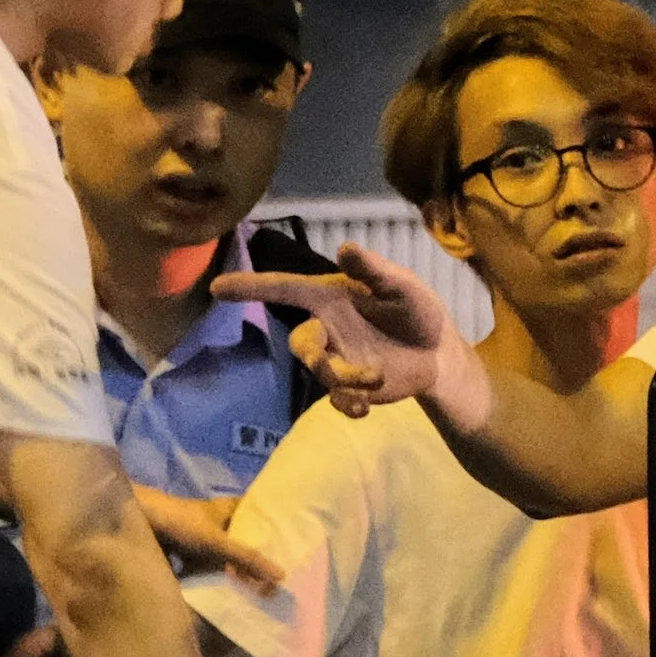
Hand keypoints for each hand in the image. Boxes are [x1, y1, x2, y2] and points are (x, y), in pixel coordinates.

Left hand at [132, 488, 283, 590]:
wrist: (137, 522)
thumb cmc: (181, 523)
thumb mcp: (218, 542)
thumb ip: (247, 560)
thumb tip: (282, 577)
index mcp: (228, 508)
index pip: (256, 514)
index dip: (271, 527)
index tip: (289, 546)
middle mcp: (215, 520)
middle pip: (240, 538)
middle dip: (252, 556)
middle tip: (274, 577)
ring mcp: (198, 536)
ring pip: (221, 555)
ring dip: (231, 570)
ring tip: (254, 590)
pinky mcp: (182, 552)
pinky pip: (202, 567)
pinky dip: (209, 578)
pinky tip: (221, 594)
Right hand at [212, 244, 451, 419]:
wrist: (437, 353)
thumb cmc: (416, 310)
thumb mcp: (402, 286)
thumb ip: (374, 271)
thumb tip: (345, 248)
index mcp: (331, 297)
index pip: (285, 289)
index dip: (252, 287)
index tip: (218, 287)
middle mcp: (327, 328)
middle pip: (300, 343)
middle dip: (313, 357)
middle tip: (335, 367)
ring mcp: (336, 359)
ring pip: (321, 373)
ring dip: (347, 380)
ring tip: (378, 378)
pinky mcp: (349, 387)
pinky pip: (335, 400)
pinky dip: (348, 405)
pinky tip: (365, 408)